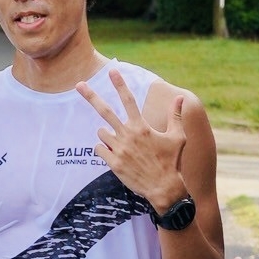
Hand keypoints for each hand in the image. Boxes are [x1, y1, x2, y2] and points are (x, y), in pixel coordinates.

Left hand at [78, 70, 187, 212]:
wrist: (164, 188)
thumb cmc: (171, 161)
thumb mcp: (177, 137)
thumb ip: (175, 116)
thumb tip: (179, 97)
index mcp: (142, 126)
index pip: (129, 100)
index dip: (120, 84)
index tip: (112, 71)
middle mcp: (128, 135)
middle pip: (105, 111)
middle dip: (91, 96)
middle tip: (79, 85)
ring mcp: (119, 149)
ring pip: (101, 133)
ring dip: (107, 134)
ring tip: (121, 144)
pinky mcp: (113, 163)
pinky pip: (99, 149)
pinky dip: (103, 149)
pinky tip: (115, 154)